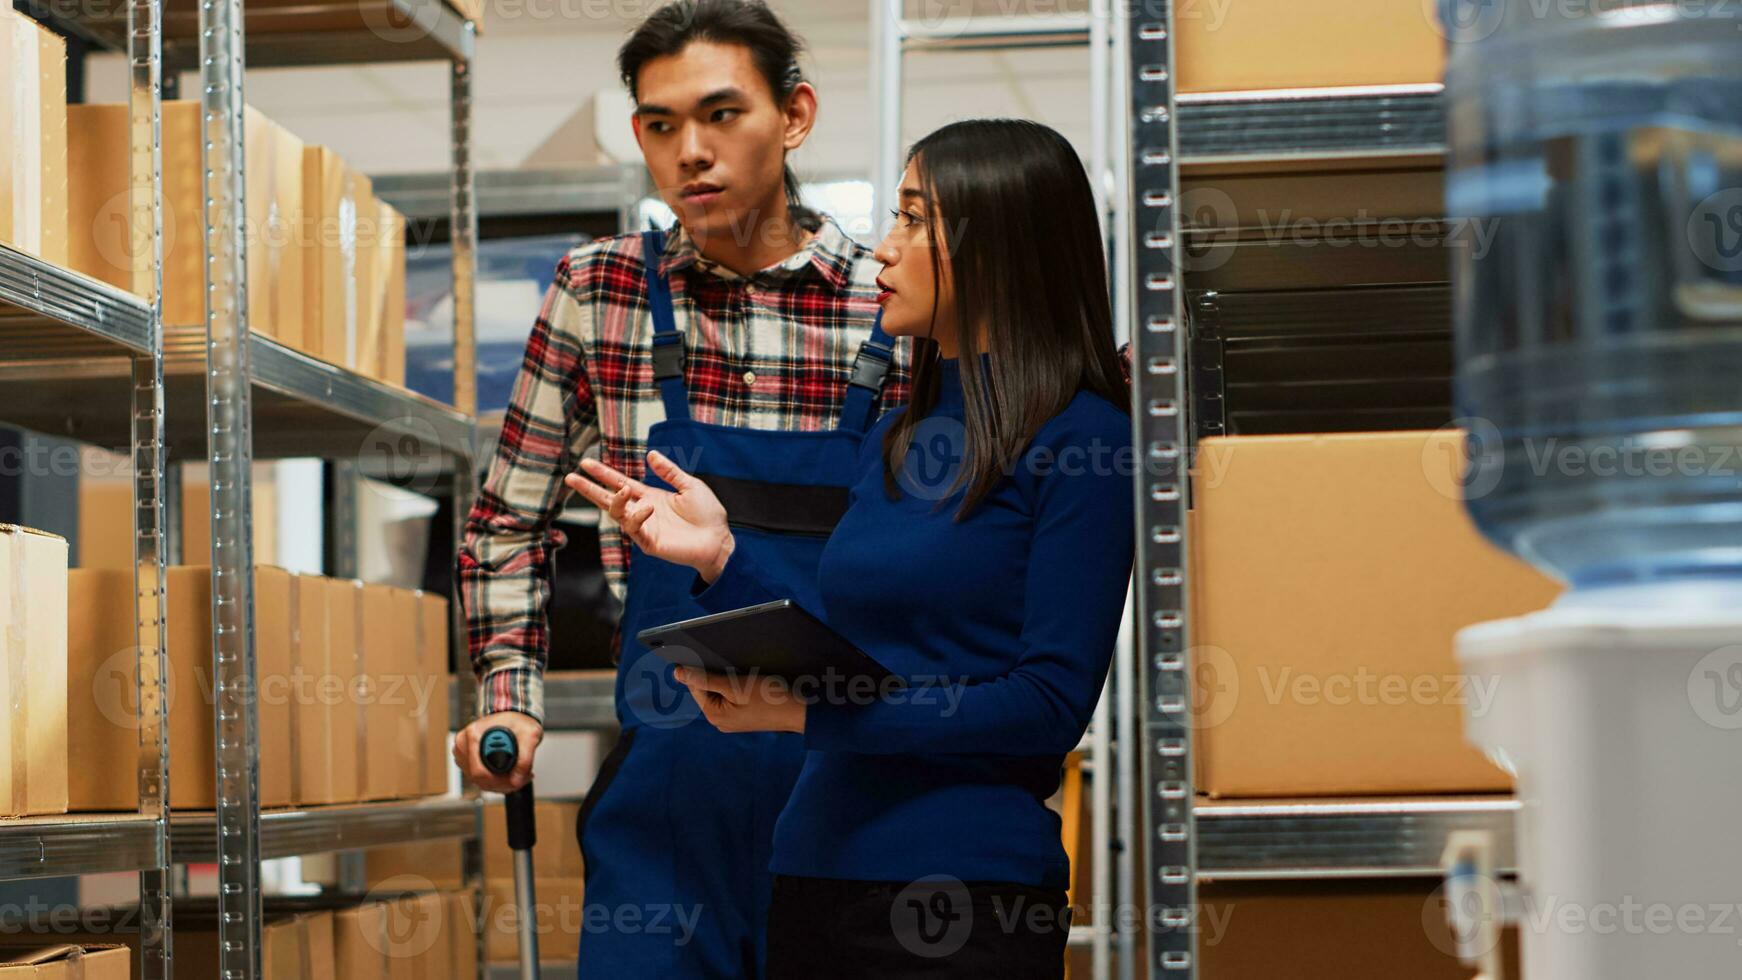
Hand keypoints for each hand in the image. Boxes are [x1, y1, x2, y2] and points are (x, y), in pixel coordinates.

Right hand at [452, 711, 543, 792]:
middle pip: (479, 778)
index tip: (518, 779)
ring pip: (479, 781)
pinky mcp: (466, 758)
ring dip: (500, 783)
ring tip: (516, 773)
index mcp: (474, 735)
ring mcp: (463, 752)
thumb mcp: (530, 735)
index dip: (502, 781)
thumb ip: (525, 760)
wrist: (512, 714)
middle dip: (503, 783)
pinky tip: (507, 772)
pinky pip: (478, 777)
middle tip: (521, 777)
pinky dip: (494, 779)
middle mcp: (464, 744)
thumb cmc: (518, 721)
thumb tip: (517, 781)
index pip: (481, 772)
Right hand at [565, 451, 735, 580]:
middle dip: (589, 489)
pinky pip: (636, 529)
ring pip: (618, 514)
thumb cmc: (708, 514)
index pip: (620, 483)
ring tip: (622, 490)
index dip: (603, 474)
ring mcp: (645, 528)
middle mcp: (642, 511)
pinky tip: (647, 508)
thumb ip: (669, 471)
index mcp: (649, 497)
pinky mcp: (650, 542)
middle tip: (571, 478)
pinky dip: (638, 517)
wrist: (719, 539)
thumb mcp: (689, 485)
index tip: (585, 463)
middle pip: (608, 499)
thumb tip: (650, 454)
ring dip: (616, 501)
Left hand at [674, 667, 805, 734]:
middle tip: (733, 664)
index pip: (695, 685)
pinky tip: (751, 680)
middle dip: (716, 674)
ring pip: (721, 691)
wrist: (801, 711)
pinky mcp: (744, 716)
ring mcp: (732, 720)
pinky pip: (733, 696)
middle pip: (707, 688)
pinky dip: (738, 686)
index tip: (705, 651)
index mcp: (714, 715)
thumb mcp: (735, 685)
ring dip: (728, 679)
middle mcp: (720, 721)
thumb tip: (677, 673)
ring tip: (745, 673)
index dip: (699, 667)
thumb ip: (705, 679)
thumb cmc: (770, 698)